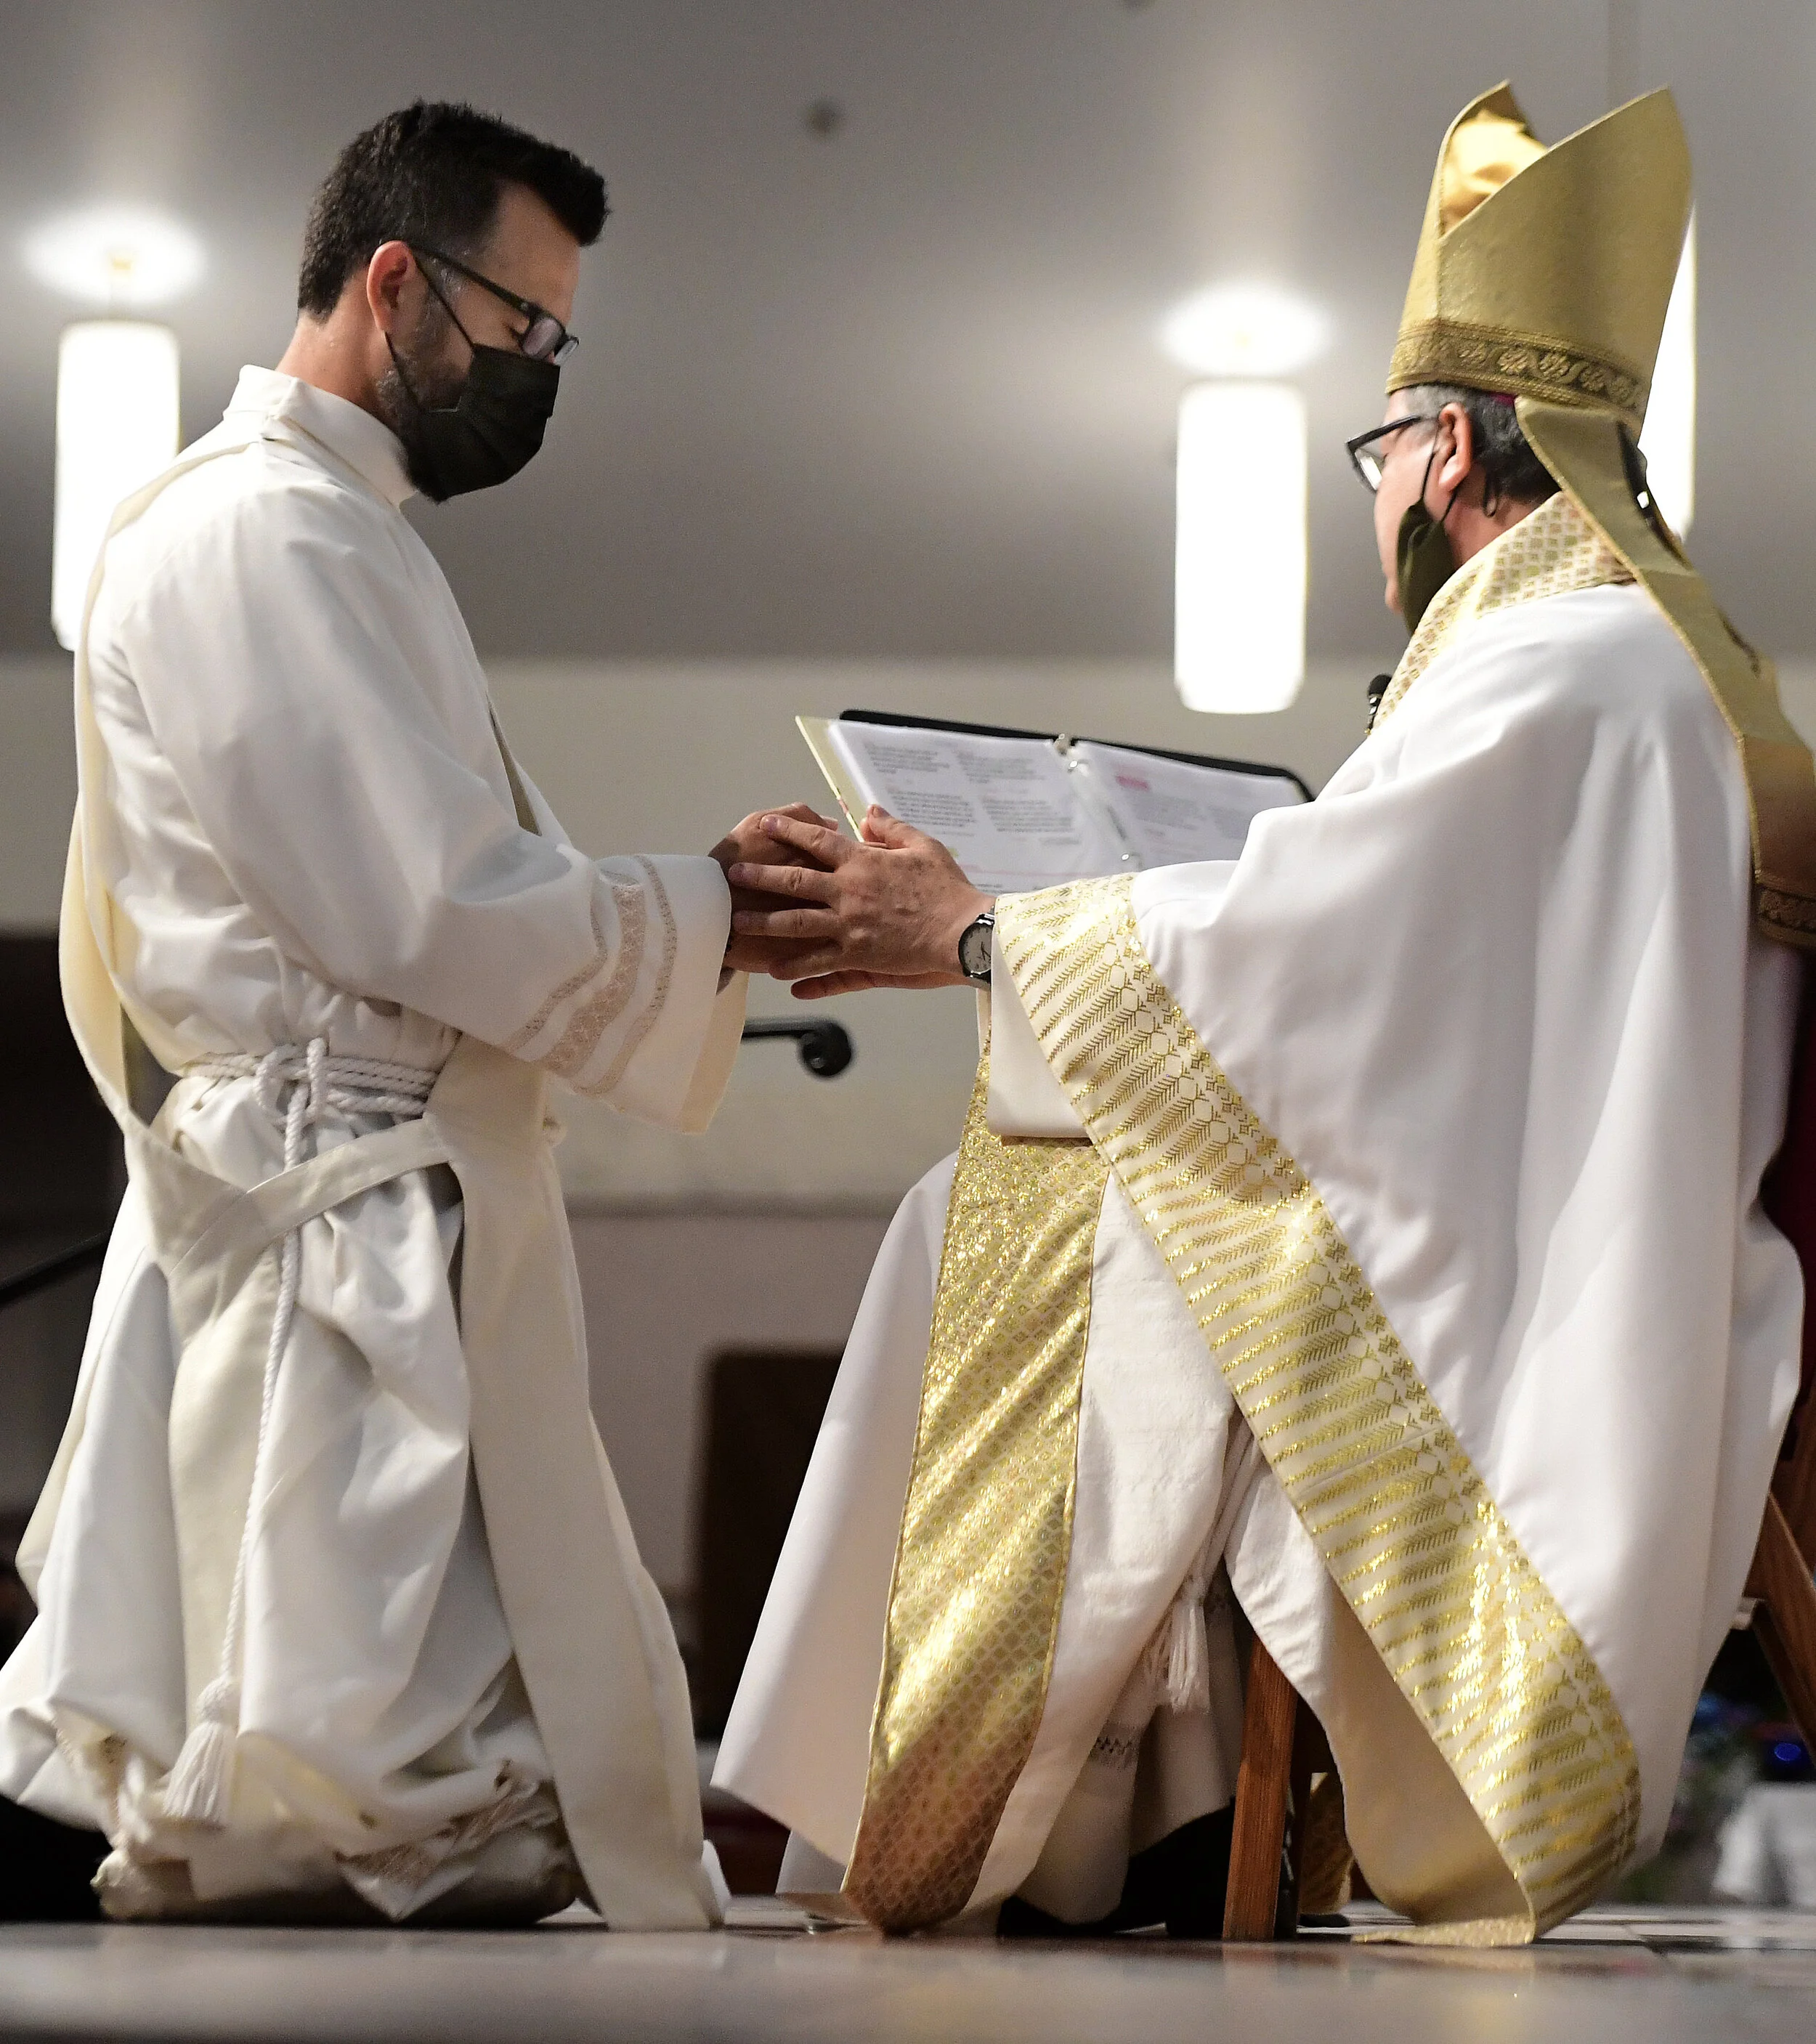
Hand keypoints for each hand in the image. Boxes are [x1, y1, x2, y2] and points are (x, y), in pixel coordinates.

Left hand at [728, 806, 991, 989]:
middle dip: (761, 875)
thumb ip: (892, 828)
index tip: (766, 824)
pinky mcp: (859, 954)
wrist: (963, 930)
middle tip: (734, 873)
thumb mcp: (924, 847)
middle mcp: (849, 891)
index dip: (789, 830)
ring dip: (764, 922)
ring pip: (796, 923)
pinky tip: (775, 970)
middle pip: (794, 881)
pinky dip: (796, 968)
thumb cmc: (948, 888)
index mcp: (864, 861)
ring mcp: (851, 925)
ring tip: (739, 921)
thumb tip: (868, 811)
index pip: (817, 840)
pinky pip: (819, 962)